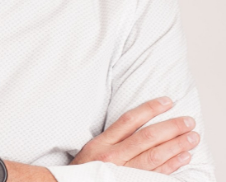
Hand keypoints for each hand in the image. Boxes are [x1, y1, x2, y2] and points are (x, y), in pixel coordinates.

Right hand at [69, 97, 199, 174]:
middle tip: (188, 121)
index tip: (167, 102)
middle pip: (146, 138)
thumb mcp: (91, 149)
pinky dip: (172, 166)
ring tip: (191, 138)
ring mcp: (124, 173)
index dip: (149, 109)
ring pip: (155, 157)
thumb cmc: (84, 171)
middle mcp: (113, 157)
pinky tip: (183, 157)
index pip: (129, 120)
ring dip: (176, 146)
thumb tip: (136, 123)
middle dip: (170, 128)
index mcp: (102, 143)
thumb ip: (111, 138)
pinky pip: (156, 175)